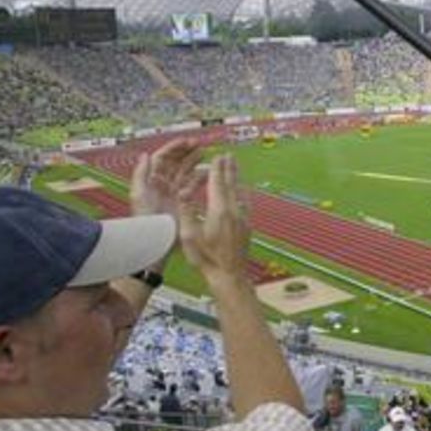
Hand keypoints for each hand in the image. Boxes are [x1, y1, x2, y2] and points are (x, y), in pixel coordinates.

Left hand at [131, 137, 205, 217]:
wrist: (156, 238)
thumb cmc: (145, 218)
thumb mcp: (138, 194)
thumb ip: (141, 173)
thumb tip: (145, 155)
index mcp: (152, 180)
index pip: (163, 159)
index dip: (173, 148)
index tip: (186, 142)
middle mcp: (163, 184)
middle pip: (175, 162)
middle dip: (186, 152)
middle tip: (198, 144)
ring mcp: (174, 192)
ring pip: (185, 171)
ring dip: (193, 161)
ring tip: (204, 153)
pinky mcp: (184, 201)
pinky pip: (192, 185)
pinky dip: (199, 177)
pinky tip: (206, 172)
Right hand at [175, 154, 250, 282]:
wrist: (229, 275)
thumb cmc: (206, 259)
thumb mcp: (189, 236)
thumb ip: (187, 211)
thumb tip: (184, 192)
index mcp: (219, 212)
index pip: (217, 184)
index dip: (216, 169)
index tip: (216, 157)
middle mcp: (234, 212)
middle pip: (231, 184)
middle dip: (229, 169)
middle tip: (228, 155)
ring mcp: (242, 219)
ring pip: (240, 192)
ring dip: (237, 177)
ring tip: (235, 166)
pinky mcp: (247, 226)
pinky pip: (245, 203)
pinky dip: (243, 192)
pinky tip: (243, 190)